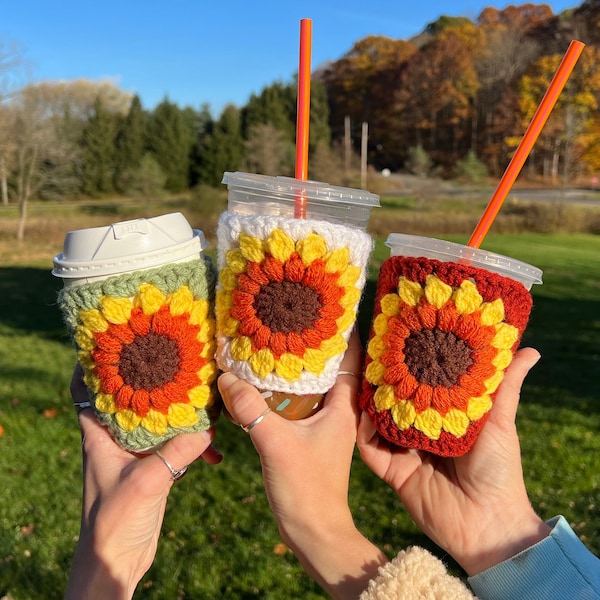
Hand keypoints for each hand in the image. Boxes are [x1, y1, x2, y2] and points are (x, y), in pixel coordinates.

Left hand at [65, 365, 221, 599]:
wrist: (116, 560)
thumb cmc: (114, 522)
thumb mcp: (146, 482)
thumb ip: (177, 453)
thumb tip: (207, 429)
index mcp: (99, 436)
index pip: (88, 391)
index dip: (96, 366)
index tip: (117, 344)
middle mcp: (115, 439)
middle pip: (129, 398)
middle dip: (149, 380)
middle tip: (173, 358)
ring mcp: (135, 453)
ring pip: (154, 419)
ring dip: (175, 409)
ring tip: (200, 393)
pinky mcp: (153, 468)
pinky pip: (173, 443)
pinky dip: (190, 440)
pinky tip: (212, 442)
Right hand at [218, 330, 387, 599]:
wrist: (314, 532)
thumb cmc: (307, 490)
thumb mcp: (277, 445)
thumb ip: (252, 410)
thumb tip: (227, 378)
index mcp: (344, 408)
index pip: (352, 358)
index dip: (345, 330)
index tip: (331, 304)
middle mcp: (338, 411)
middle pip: (331, 366)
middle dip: (315, 342)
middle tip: (295, 314)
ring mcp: (323, 423)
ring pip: (313, 384)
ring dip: (298, 365)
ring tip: (277, 338)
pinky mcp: (309, 435)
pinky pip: (298, 401)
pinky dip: (284, 388)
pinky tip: (264, 380)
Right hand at [357, 347, 550, 575]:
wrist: (490, 524)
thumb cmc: (500, 470)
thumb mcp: (501, 422)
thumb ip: (506, 387)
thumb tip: (532, 350)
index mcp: (444, 419)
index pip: (421, 387)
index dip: (411, 366)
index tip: (400, 340)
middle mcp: (421, 433)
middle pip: (395, 402)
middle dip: (384, 382)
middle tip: (371, 355)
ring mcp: (405, 452)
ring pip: (378, 422)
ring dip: (368, 403)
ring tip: (360, 379)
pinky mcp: (393, 472)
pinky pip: (370, 449)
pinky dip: (363, 433)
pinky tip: (364, 415)